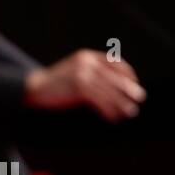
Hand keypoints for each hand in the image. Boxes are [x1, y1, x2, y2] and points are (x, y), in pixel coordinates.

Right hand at [24, 50, 145, 121]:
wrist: (34, 88)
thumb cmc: (55, 84)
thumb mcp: (74, 71)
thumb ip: (91, 73)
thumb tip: (113, 87)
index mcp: (87, 56)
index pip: (114, 62)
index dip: (127, 72)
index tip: (134, 82)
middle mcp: (86, 63)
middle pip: (114, 77)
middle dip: (128, 88)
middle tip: (140, 97)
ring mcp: (82, 74)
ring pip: (108, 91)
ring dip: (121, 103)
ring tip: (130, 111)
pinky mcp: (79, 88)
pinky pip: (100, 101)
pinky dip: (109, 111)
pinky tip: (114, 118)